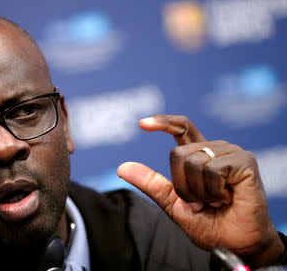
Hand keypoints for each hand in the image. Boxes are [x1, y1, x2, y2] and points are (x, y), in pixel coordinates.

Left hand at [117, 114, 284, 266]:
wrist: (237, 245)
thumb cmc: (210, 225)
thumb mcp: (174, 204)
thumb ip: (152, 184)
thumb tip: (122, 167)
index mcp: (199, 156)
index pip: (181, 128)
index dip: (163, 122)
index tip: (142, 124)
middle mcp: (214, 149)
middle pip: (177, 154)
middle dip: (182, 187)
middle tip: (202, 203)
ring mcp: (230, 152)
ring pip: (193, 163)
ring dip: (200, 192)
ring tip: (217, 202)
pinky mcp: (244, 161)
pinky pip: (212, 171)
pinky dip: (214, 192)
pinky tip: (228, 198)